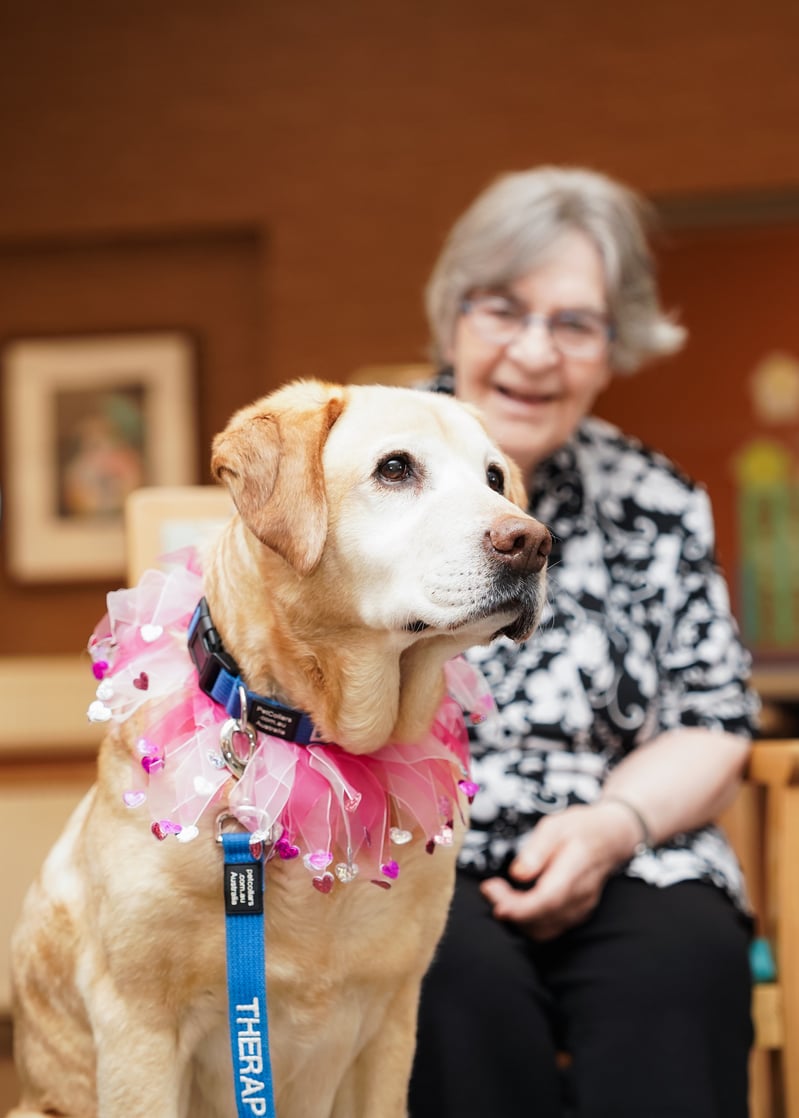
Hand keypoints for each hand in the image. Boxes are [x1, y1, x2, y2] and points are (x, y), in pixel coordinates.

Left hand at [480, 802, 641, 940]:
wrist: (612, 837)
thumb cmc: (582, 828)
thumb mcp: (555, 826)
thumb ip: (536, 850)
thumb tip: (517, 874)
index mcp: (575, 871)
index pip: (545, 901)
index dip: (516, 906)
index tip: (491, 892)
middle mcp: (580, 897)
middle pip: (540, 921)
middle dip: (509, 910)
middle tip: (490, 888)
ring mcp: (580, 909)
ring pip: (543, 930)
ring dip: (516, 918)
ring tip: (500, 892)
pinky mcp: (576, 914)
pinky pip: (549, 928)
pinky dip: (528, 920)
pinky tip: (516, 900)